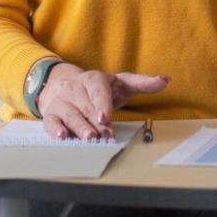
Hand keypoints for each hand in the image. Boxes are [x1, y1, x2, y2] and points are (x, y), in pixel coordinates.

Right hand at [38, 64, 168, 140]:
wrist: (62, 82)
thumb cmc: (98, 88)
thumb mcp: (120, 83)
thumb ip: (142, 82)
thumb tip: (166, 80)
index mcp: (95, 79)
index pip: (98, 89)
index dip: (102, 103)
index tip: (106, 117)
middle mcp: (76, 88)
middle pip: (86, 106)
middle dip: (95, 122)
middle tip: (104, 135)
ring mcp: (62, 101)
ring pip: (70, 114)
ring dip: (79, 127)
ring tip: (89, 138)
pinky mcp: (51, 113)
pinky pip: (51, 121)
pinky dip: (55, 129)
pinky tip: (62, 136)